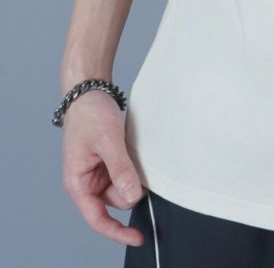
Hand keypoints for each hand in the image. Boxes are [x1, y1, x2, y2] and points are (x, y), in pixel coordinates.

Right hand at [60, 89, 145, 246]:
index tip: (138, 238)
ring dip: (132, 176)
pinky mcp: (107, 164)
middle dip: (130, 189)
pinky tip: (132, 150)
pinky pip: (125, 174)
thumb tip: (132, 197)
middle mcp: (87, 182)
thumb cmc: (90, 114)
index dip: (117, 231)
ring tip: (130, 150)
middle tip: (136, 163)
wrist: (89, 91)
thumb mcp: (108, 141)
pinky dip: (132, 168)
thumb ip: (120, 169)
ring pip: (123, 188)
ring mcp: (98, 174)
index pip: (97, 218)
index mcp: (78, 183)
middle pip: (115, 202)